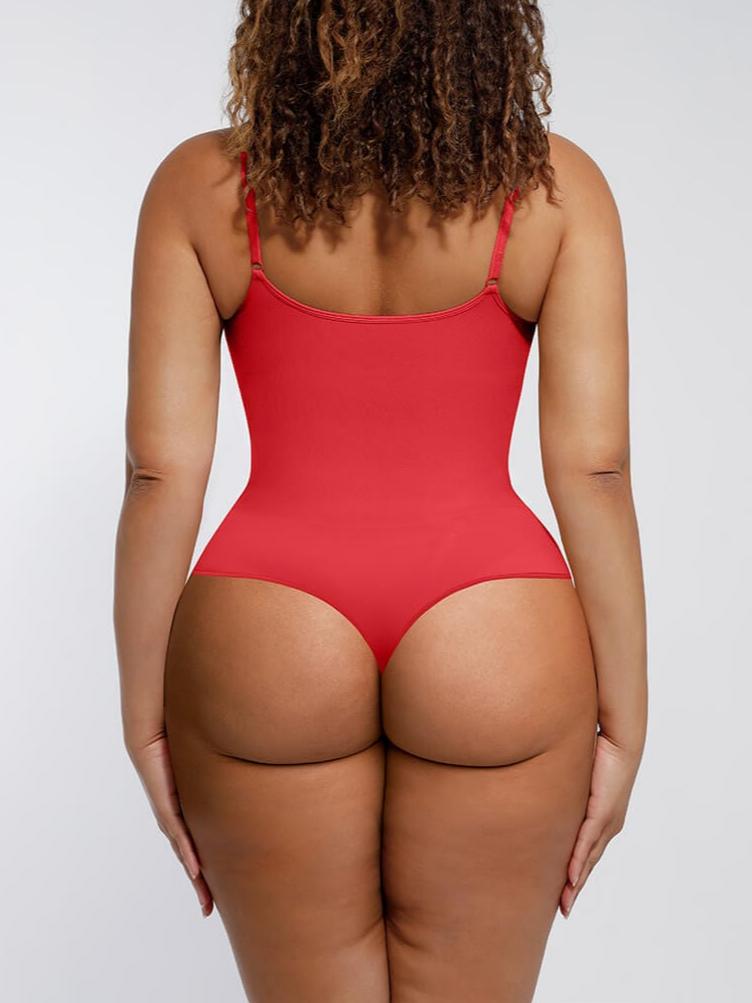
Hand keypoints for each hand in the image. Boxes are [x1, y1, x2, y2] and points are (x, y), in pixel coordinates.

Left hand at [127, 731, 213, 917]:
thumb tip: (241, 765)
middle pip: (189, 861)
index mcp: (183, 815)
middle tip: (208, 910)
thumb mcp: (203, 767)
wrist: (151, 735)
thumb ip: (219, 773)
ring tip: (205, 900)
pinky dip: (188, 853)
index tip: (212, 893)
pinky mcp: (166, 807)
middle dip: (199, 886)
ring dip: (195, 879)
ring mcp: (169, 817)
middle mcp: (174, 821)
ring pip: (185, 855)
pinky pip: (180, 835)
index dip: (204, 872)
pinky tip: (196, 869)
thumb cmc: (176, 746)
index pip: (196, 848)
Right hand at [560, 731, 640, 917]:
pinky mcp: (603, 814)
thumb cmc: (600, 751)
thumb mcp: (576, 775)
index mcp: (603, 818)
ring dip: (576, 884)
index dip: (576, 874)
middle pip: (589, 864)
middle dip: (575, 888)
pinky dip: (578, 863)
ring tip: (564, 904)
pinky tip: (571, 879)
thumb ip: (564, 787)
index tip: (565, 893)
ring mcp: (607, 822)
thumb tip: (545, 783)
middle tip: (563, 910)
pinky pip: (587, 844)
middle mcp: (608, 826)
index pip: (587, 852)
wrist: (620, 739)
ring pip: (589, 860)